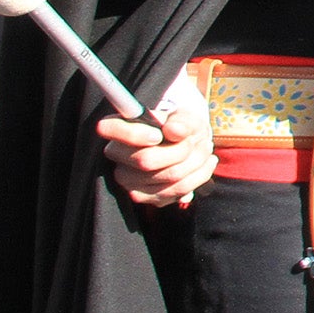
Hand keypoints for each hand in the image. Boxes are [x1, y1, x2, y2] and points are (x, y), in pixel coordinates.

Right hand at [97, 96, 216, 206]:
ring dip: (197, 161)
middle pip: (146, 160)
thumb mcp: (185, 116)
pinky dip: (199, 175)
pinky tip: (205, 163)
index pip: (107, 129)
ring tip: (205, 148)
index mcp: (117, 128)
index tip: (159, 135)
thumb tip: (174, 131)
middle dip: (182, 149)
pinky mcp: (144, 197)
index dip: (134, 134)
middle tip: (198, 139)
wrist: (187, 143)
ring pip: (168, 176)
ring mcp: (127, 180)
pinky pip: (177, 190)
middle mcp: (116, 155)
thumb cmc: (181, 126)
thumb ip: (182, 121)